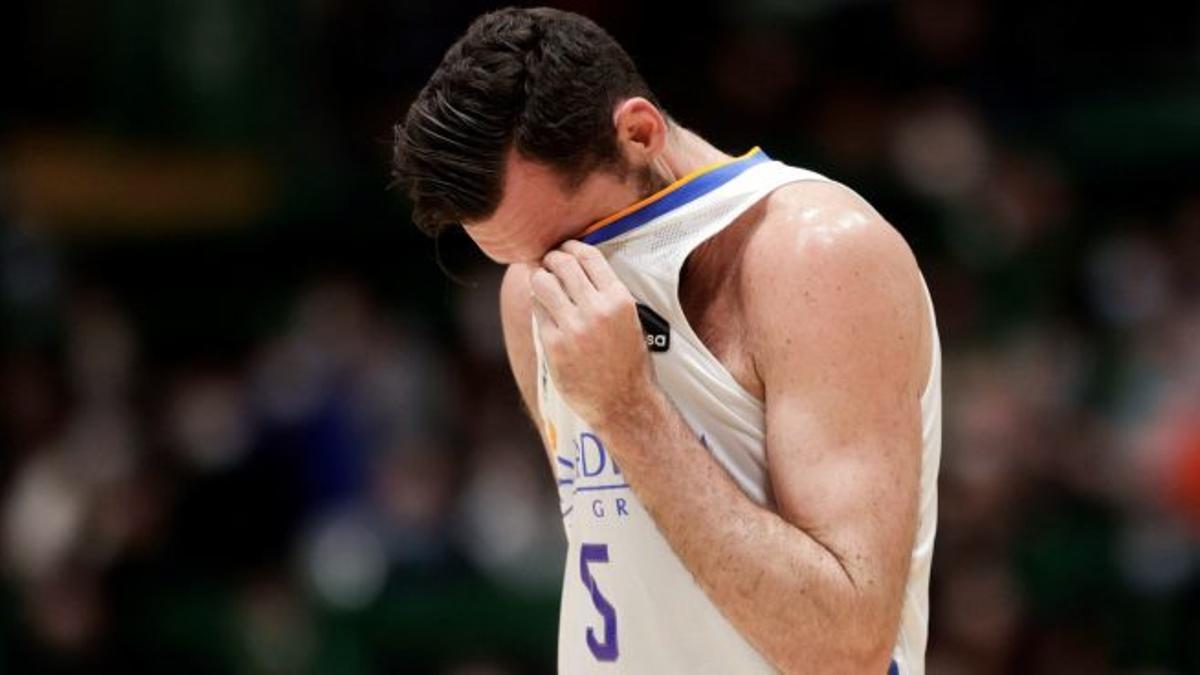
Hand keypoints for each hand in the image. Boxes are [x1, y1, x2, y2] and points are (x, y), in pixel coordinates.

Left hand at [531, 240, 655, 426]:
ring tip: (542, 284)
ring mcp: (573, 327)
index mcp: (619, 299)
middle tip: (548, 265)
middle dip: (551, 260)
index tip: (564, 250)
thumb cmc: (628, 361)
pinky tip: (544, 311)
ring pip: (542, 282)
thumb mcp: (629, 319)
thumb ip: (605, 293)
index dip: (571, 247)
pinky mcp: (554, 345)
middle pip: (562, 263)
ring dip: (539, 278)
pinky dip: (538, 306)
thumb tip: (577, 267)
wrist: (624, 403)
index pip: (588, 256)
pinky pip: (537, 311)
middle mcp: (596, 309)